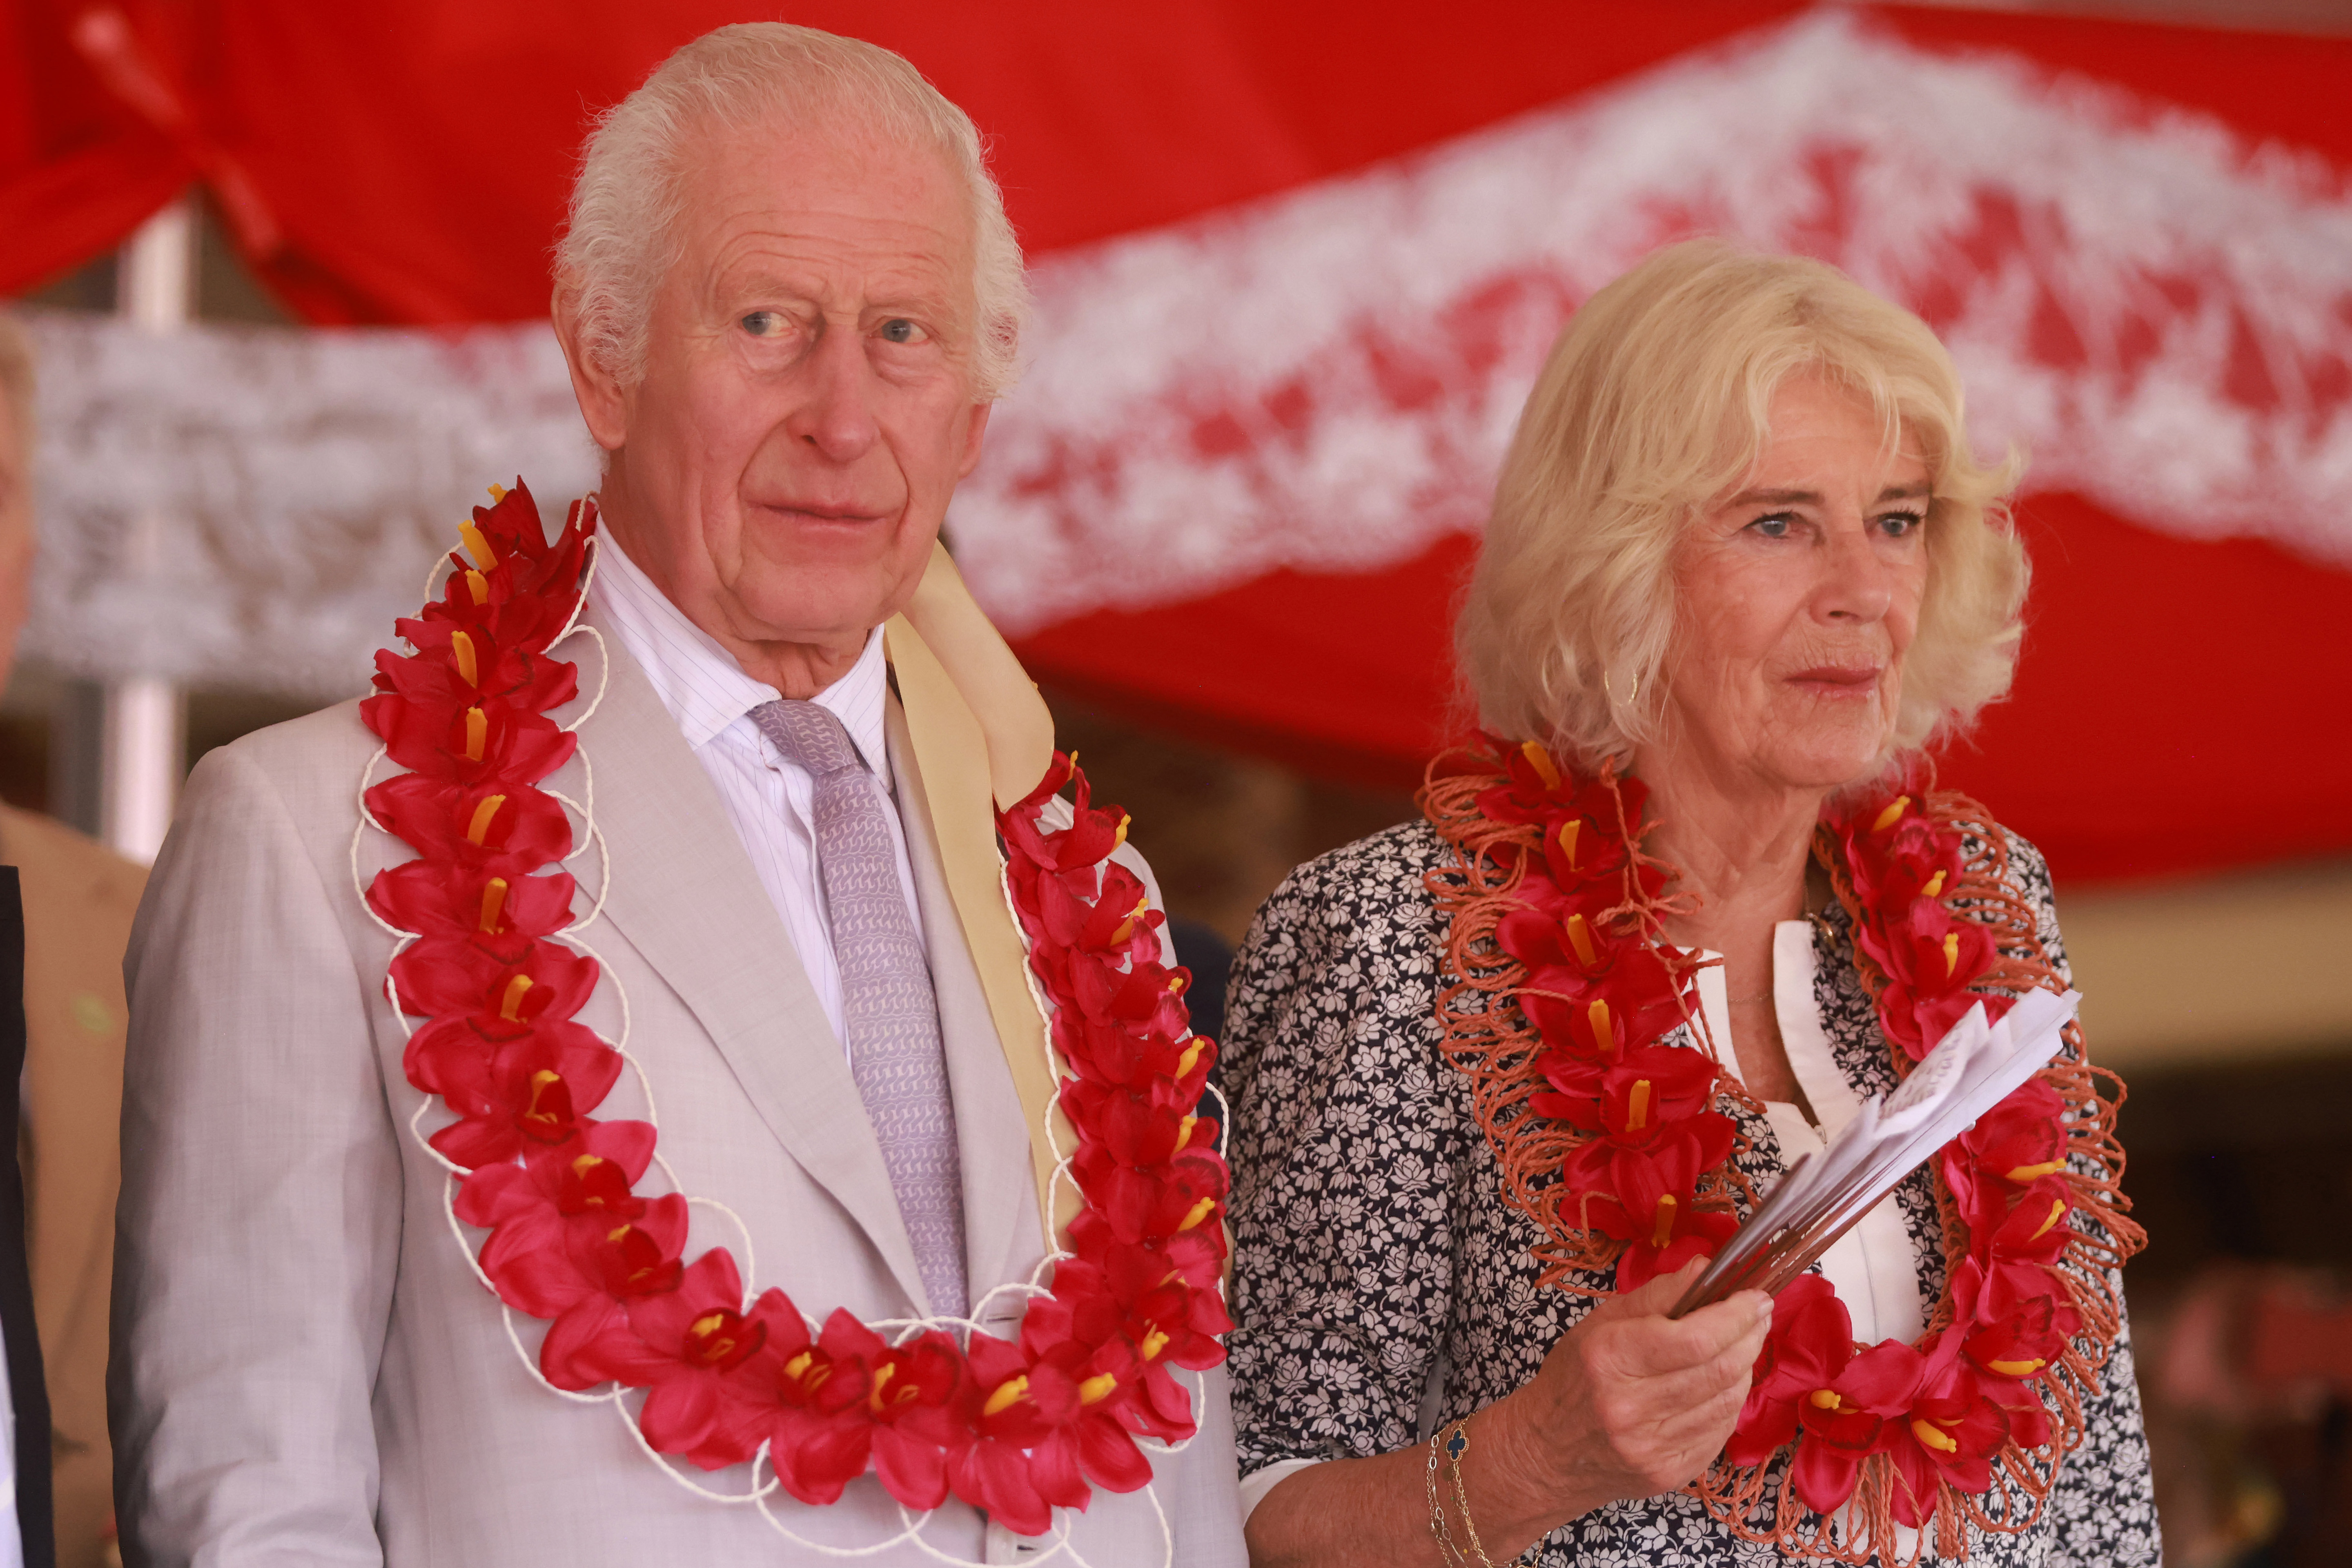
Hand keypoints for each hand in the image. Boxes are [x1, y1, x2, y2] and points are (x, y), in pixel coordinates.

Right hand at [1498, 1258, 1771, 1516]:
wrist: (1547, 1452)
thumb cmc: (1575, 1377)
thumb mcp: (1601, 1323)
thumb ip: (1657, 1294)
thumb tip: (1708, 1268)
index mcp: (1609, 1357)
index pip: (1695, 1337)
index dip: (1736, 1314)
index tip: (1755, 1297)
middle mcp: (1630, 1406)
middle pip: (1719, 1369)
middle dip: (1751, 1336)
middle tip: (1760, 1315)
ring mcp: (1652, 1446)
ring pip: (1727, 1401)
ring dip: (1745, 1367)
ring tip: (1743, 1345)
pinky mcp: (1669, 1473)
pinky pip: (1720, 1431)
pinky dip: (1729, 1402)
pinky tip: (1723, 1384)